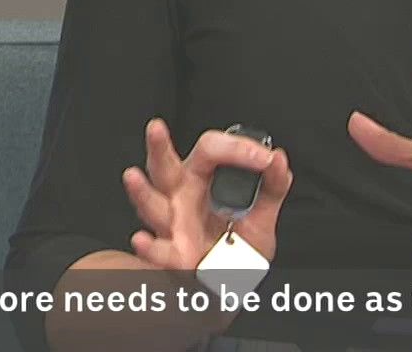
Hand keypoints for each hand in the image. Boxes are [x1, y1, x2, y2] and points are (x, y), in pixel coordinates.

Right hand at [122, 119, 293, 272]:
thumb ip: (273, 186)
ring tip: (132, 177)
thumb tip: (278, 159)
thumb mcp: (263, 212)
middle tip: (156, 129)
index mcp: (201, 178)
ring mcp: (173, 225)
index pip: (211, 150)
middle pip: (164, 167)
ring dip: (142, 193)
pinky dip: (150, 248)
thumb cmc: (239, 244)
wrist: (235, 283)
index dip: (236, 148)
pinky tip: (142, 241)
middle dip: (158, 147)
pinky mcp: (173, 255)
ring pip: (152, 205)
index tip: (263, 158)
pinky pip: (159, 251)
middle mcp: (180, 196)